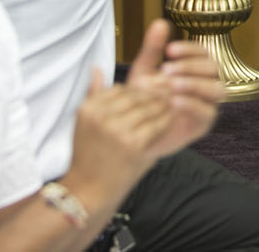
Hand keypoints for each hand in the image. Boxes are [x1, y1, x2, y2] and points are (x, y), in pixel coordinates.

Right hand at [68, 68, 175, 196]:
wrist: (89, 191)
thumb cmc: (89, 157)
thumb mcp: (84, 123)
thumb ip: (93, 94)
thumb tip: (96, 68)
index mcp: (89, 108)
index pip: (121, 88)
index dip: (138, 89)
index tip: (150, 91)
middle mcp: (101, 116)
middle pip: (136, 95)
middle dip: (153, 94)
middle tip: (171, 91)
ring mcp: (117, 129)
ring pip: (148, 107)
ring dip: (163, 104)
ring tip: (174, 102)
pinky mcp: (133, 143)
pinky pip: (156, 124)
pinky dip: (165, 120)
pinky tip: (172, 119)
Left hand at [126, 20, 221, 155]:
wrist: (133, 132)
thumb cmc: (141, 100)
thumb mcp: (143, 72)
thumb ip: (152, 49)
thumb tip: (160, 22)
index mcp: (194, 69)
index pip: (202, 52)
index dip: (189, 49)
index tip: (169, 49)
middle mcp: (205, 84)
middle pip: (213, 67)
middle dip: (190, 66)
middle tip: (166, 69)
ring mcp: (207, 104)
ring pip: (216, 89)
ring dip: (195, 84)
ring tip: (171, 85)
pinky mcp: (203, 124)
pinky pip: (208, 112)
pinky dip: (192, 104)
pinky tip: (173, 101)